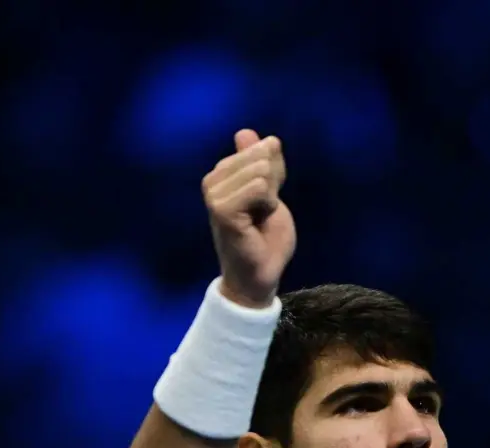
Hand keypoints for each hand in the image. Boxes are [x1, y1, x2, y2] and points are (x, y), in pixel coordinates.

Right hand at [202, 129, 296, 307]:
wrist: (260, 273)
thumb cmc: (265, 238)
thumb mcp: (270, 193)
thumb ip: (262, 163)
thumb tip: (247, 131)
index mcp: (222, 174)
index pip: (262, 150)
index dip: (276, 175)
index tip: (267, 202)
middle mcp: (212, 180)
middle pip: (262, 157)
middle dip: (274, 185)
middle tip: (263, 213)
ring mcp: (214, 194)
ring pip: (261, 171)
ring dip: (270, 198)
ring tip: (258, 219)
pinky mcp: (221, 209)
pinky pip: (257, 187)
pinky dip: (267, 204)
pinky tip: (257, 223)